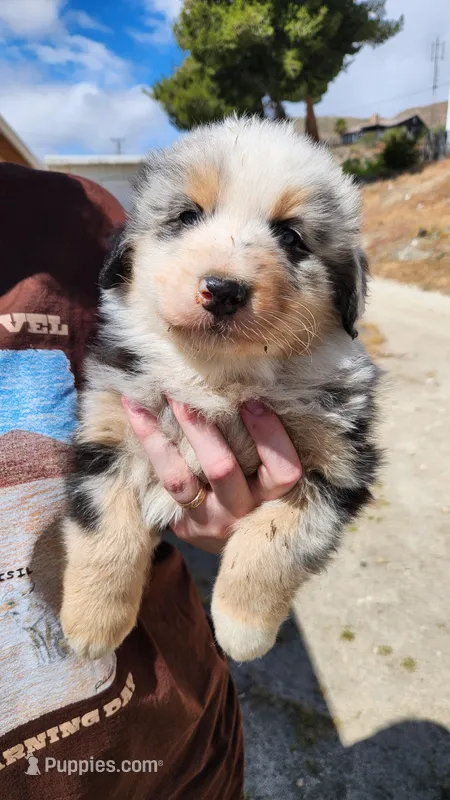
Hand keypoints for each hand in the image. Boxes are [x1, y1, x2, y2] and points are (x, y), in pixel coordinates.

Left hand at [122, 398, 301, 553]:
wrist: (236, 537)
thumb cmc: (262, 488)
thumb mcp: (275, 472)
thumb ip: (269, 441)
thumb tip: (254, 383)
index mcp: (276, 498)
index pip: (283, 469)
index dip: (269, 434)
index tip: (251, 399)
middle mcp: (243, 513)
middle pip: (221, 469)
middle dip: (201, 426)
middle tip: (186, 388)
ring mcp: (208, 520)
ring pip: (179, 479)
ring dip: (164, 433)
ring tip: (157, 395)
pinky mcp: (182, 524)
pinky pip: (161, 480)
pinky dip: (148, 441)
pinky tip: (135, 409)